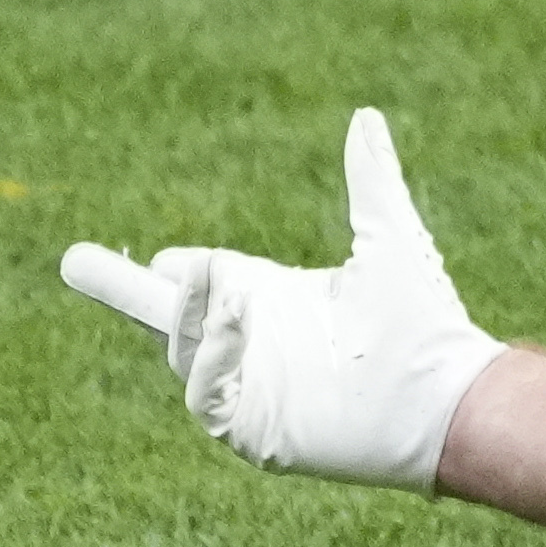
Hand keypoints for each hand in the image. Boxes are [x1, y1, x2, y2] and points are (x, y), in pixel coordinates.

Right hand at [60, 108, 505, 492]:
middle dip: (140, 293)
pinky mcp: (257, 430)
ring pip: (184, 352)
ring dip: (185, 316)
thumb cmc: (425, 322)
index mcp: (279, 300)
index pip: (207, 280)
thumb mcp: (389, 237)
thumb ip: (370, 178)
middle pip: (178, 319)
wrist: (447, 395)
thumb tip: (366, 116)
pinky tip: (228, 318)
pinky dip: (205, 358)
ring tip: (203, 279)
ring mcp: (256, 389)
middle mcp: (260, 344)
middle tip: (98, 262)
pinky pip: (206, 397)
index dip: (180, 268)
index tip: (159, 256)